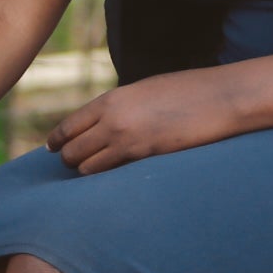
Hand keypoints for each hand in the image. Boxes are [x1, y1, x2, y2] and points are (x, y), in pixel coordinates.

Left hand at [50, 74, 239, 174]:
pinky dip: (106, 178)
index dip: (57, 139)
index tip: (53, 148)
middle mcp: (111, 118)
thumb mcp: (145, 92)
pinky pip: (109, 173)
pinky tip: (113, 180)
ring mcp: (126, 137)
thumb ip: (122, 106)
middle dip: (69, 159)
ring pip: (85, 166)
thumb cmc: (187, 92)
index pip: (70, 124)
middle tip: (74, 165)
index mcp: (111, 99)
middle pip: (71, 149)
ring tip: (96, 173)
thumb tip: (106, 120)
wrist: (219, 97)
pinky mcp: (143, 154)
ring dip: (88, 172)